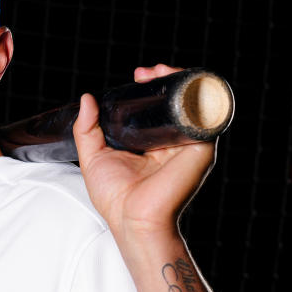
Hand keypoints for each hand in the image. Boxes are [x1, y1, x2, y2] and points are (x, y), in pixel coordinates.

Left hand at [72, 65, 216, 241]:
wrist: (133, 219)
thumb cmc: (115, 197)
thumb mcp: (93, 157)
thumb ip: (86, 129)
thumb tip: (87, 98)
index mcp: (152, 144)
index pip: (157, 108)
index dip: (151, 88)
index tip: (137, 77)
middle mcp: (174, 142)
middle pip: (175, 101)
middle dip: (165, 79)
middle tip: (145, 74)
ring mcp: (189, 144)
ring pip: (192, 103)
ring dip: (180, 81)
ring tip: (159, 72)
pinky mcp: (201, 147)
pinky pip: (205, 114)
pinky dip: (196, 94)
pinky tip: (182, 83)